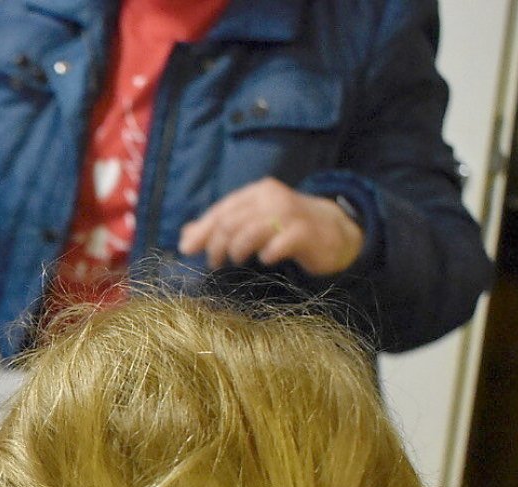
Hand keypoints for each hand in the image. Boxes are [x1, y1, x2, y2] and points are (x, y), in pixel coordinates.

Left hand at [178, 177, 364, 276]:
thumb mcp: (251, 222)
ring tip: (236, 260)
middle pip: (231, 222)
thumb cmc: (284, 227)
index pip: (222, 210)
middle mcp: (273, 199)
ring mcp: (291, 214)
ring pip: (250, 231)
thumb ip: (219, 227)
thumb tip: (185, 237)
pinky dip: (266, 254)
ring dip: (237, 250)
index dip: (203, 231)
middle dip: (217, 245)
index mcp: (257, 192)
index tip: (188, 250)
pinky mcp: (305, 233)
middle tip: (215, 262)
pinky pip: (278, 245)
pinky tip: (265, 260)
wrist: (332, 232)